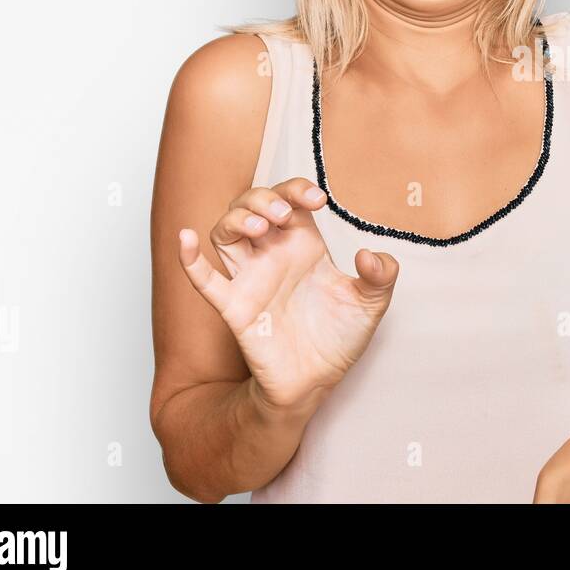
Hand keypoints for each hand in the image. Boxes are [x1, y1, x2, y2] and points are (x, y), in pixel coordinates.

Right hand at [177, 176, 400, 411]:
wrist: (317, 381)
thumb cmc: (339, 337)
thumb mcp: (371, 303)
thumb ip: (382, 276)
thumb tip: (370, 255)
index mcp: (303, 245)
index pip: (289, 200)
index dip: (297, 189)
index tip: (319, 200)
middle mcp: (273, 255)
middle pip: (252, 206)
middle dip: (264, 198)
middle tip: (284, 214)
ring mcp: (251, 279)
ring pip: (226, 232)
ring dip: (238, 219)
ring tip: (262, 226)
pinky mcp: (235, 307)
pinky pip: (204, 280)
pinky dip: (190, 259)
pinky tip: (186, 238)